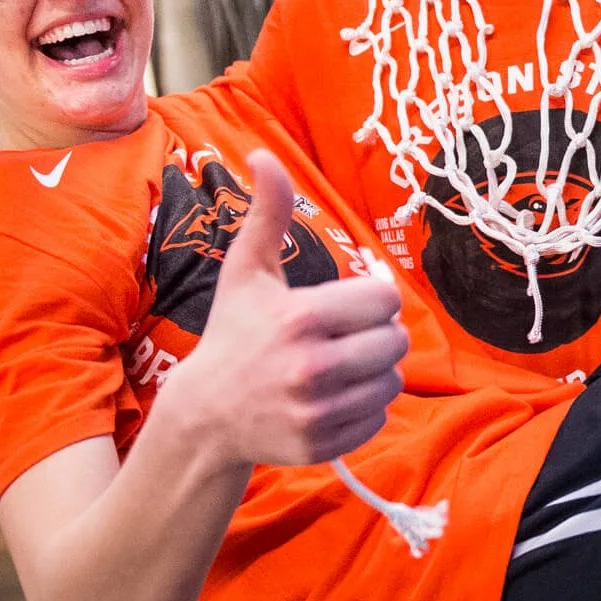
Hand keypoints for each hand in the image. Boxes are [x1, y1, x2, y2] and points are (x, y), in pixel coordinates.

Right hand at [153, 150, 408, 469]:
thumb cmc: (233, 332)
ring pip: (392, 382)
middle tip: (345, 337)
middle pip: (395, 342)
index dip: (371, 299)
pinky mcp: (322, 446)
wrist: (205, 414)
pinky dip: (363, 407)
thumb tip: (265, 155)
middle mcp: (311, 368)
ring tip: (339, 367)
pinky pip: (377, 418)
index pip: (385, 300)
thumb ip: (268, 212)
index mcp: (301, 318)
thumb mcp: (247, 270)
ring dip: (374, 372)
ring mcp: (316, 412)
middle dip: (376, 335)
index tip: (345, 305)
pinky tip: (332, 398)